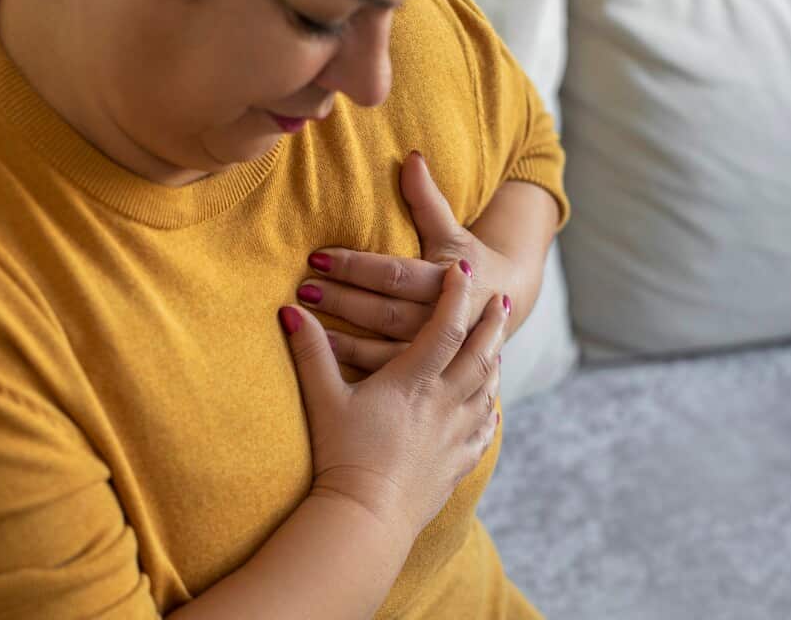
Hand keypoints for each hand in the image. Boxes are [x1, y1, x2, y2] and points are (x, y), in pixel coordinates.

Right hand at [279, 262, 508, 539]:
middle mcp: (445, 403)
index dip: (456, 296)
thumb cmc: (341, 456)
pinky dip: (491, 410)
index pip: (445, 327)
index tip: (464, 271)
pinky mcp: (458, 463)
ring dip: (494, 360)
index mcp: (414, 381)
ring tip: (496, 344)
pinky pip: (485, 430)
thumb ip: (310, 351)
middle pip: (480, 353)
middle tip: (501, 301)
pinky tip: (491, 406)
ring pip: (488, 388)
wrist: (365, 519)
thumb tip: (289, 309)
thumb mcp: (323, 398)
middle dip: (491, 323)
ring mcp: (456, 435)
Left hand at [298, 151, 517, 370]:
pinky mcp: (428, 375)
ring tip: (305, 324)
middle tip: (303, 287)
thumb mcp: (452, 230)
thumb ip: (427, 199)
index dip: (356, 266)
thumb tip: (411, 156)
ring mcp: (438, 353)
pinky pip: (388, 373)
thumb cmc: (467, 261)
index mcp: (453, 282)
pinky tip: (326, 357)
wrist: (501, 309)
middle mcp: (447, 320)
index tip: (317, 257)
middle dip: (343, 300)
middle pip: (386, 312)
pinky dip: (356, 367)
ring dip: (344, 339)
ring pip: (385, 349)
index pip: (396, 274)